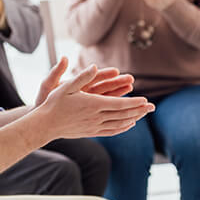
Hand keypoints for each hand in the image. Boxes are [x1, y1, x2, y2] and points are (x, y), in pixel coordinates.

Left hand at [34, 57, 134, 106]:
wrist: (42, 115)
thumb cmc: (44, 98)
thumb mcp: (48, 84)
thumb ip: (56, 72)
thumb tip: (64, 57)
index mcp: (77, 83)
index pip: (93, 77)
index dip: (105, 74)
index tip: (116, 71)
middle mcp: (85, 91)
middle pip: (104, 86)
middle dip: (117, 83)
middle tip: (130, 80)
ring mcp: (88, 101)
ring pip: (106, 97)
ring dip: (119, 93)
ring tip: (131, 89)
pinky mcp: (89, 111)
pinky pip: (103, 109)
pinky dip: (113, 107)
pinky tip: (124, 107)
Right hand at [36, 64, 153, 140]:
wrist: (46, 124)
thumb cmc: (54, 102)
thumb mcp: (66, 86)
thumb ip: (82, 76)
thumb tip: (96, 67)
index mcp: (92, 104)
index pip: (119, 104)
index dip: (134, 103)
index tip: (146, 100)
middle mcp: (96, 117)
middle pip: (122, 114)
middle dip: (139, 110)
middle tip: (153, 107)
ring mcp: (94, 126)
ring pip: (119, 123)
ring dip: (133, 118)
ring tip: (144, 114)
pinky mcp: (91, 132)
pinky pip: (111, 131)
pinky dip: (123, 128)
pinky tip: (129, 124)